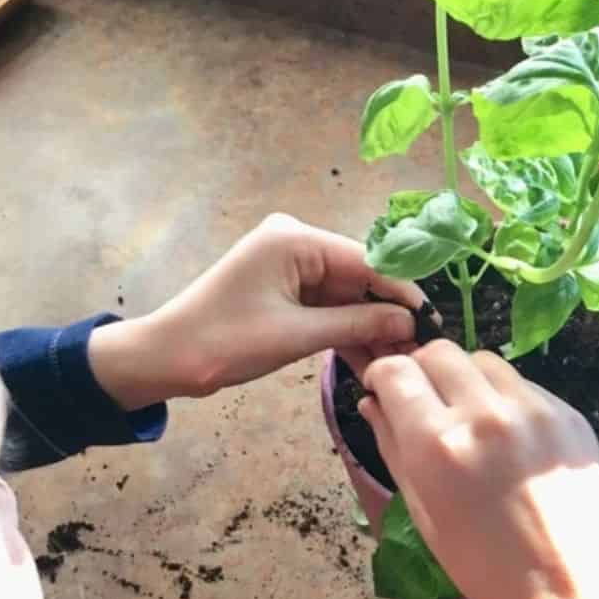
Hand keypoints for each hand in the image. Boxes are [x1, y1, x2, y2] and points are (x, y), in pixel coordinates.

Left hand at [89, 214, 426, 408]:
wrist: (163, 360)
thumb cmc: (222, 342)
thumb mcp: (297, 335)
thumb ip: (358, 324)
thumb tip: (411, 322)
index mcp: (295, 238)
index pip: (367, 261)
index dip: (403, 292)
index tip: (434, 320)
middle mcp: (296, 242)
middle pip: (361, 277)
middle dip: (389, 313)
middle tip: (421, 348)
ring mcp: (291, 266)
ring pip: (349, 296)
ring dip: (372, 327)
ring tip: (402, 360)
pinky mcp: (287, 289)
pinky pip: (330, 307)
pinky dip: (348, 331)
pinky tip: (374, 358)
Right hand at [359, 341, 598, 598]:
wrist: (569, 587)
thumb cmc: (484, 565)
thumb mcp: (423, 513)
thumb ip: (393, 448)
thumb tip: (373, 402)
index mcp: (438, 444)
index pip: (397, 371)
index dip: (383, 376)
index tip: (385, 390)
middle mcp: (485, 413)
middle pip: (440, 351)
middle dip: (423, 370)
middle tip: (425, 402)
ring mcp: (533, 408)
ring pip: (484, 361)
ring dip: (466, 379)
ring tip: (470, 419)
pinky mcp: (568, 413)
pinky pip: (524, 384)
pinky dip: (506, 398)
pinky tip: (510, 437)